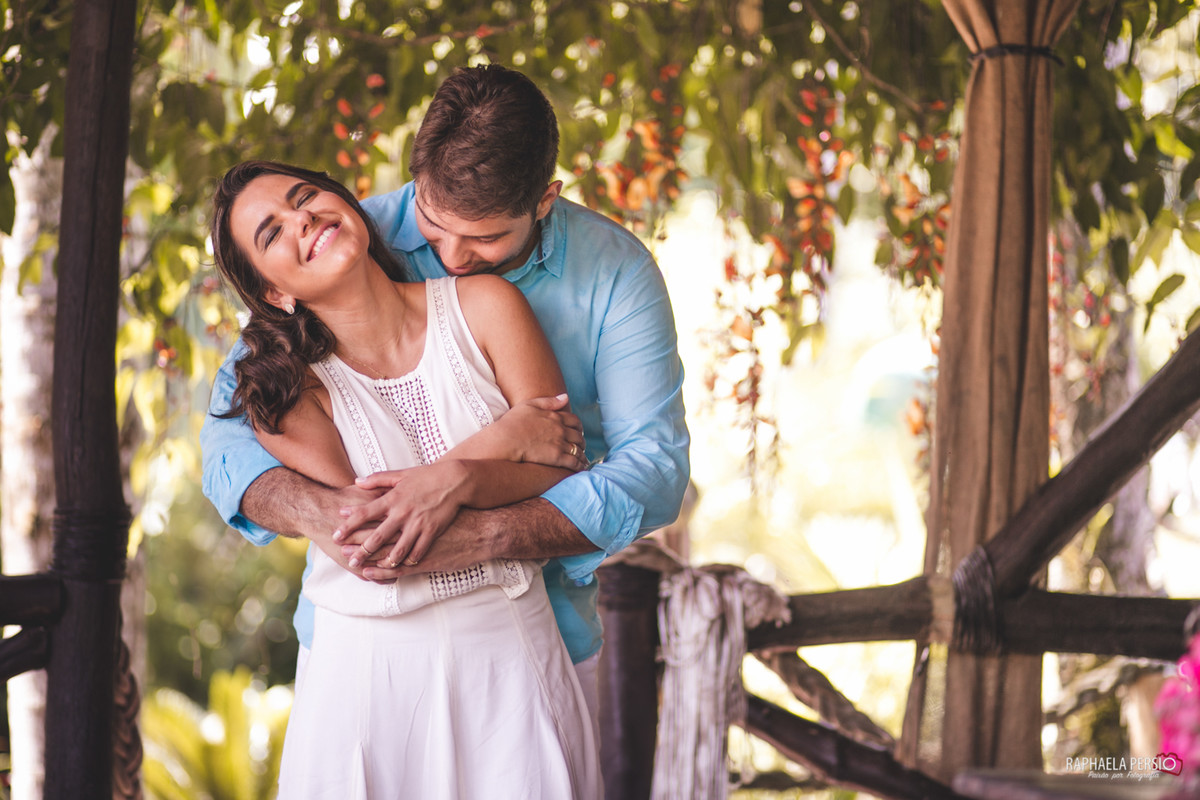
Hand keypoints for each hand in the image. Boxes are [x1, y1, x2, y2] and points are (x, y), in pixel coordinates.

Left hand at [333, 461, 469, 568]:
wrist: (456, 480)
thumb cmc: (428, 476)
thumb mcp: (401, 475)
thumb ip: (378, 479)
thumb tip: (358, 482)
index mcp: (393, 498)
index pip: (364, 513)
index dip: (348, 525)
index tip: (336, 536)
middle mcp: (402, 512)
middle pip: (377, 535)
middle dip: (362, 550)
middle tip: (350, 561)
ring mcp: (418, 523)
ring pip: (397, 548)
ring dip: (384, 560)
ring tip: (374, 567)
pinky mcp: (432, 531)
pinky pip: (418, 550)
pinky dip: (409, 559)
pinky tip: (402, 565)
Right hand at [491, 394, 588, 470]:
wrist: (505, 440)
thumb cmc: (513, 422)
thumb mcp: (529, 404)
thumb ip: (549, 401)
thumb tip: (565, 397)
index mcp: (555, 416)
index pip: (575, 421)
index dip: (578, 427)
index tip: (578, 431)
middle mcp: (560, 429)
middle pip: (578, 435)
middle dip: (581, 441)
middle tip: (580, 446)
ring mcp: (559, 443)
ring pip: (578, 449)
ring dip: (582, 454)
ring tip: (583, 459)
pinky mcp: (557, 457)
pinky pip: (574, 462)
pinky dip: (580, 465)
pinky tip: (581, 468)